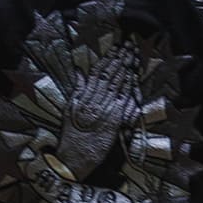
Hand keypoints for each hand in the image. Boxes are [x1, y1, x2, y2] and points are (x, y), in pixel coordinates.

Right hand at [55, 42, 139, 177]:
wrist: (74, 157)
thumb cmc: (71, 136)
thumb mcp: (69, 109)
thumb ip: (76, 90)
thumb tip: (79, 71)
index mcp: (82, 97)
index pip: (96, 73)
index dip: (107, 59)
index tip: (115, 48)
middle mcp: (93, 101)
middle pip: (108, 74)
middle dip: (119, 58)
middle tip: (128, 45)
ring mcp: (104, 110)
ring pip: (116, 84)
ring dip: (125, 68)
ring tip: (132, 54)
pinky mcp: (113, 120)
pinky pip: (122, 99)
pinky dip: (127, 87)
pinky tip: (133, 76)